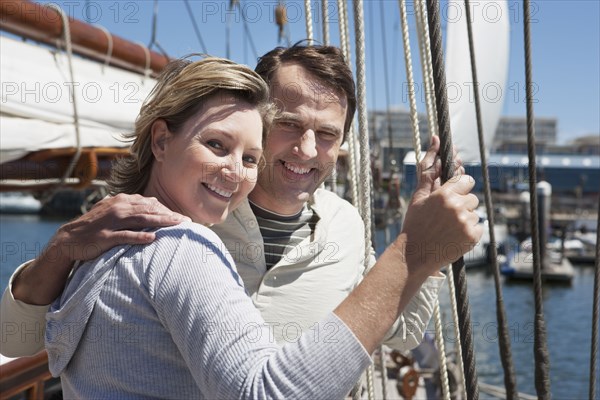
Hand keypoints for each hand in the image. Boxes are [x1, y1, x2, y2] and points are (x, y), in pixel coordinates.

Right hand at [51, 193, 189, 261]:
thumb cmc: (95, 227)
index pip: (149, 204)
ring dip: (161, 222)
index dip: (166, 210)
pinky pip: (124, 236)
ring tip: (177, 226)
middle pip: (149, 210)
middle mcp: (117, 208)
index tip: (182, 217)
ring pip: (140, 219)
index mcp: (121, 201)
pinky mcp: (104, 237)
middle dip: (169, 215)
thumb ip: (131, 208)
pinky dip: (139, 236)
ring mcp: (111, 222)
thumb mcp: (113, 212)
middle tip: (187, 221)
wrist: (68, 239)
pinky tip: (153, 238)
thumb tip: (151, 205)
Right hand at [401, 136, 481, 274]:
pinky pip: (478, 226)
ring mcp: (467, 222)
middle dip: (462, 204)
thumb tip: (436, 138)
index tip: (449, 198)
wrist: (414, 255)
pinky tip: (453, 236)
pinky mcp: (473, 237)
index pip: (466, 180)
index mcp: (445, 194)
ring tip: (447, 228)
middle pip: (472, 197)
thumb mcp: (419, 196)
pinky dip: (469, 231)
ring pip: (475, 212)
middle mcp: (458, 206)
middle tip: (445, 217)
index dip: (458, 189)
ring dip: (465, 218)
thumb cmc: (415, 223)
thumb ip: (430, 169)